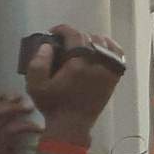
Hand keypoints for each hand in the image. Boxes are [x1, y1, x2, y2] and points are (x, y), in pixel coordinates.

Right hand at [26, 24, 123, 146]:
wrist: (73, 125)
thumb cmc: (53, 105)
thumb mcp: (35, 85)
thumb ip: (38, 62)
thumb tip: (48, 45)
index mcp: (78, 64)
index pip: (74, 35)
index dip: (62, 29)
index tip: (53, 32)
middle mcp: (97, 64)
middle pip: (89, 38)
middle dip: (74, 37)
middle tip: (63, 44)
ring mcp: (109, 70)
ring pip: (105, 44)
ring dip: (92, 41)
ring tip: (80, 47)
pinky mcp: (114, 77)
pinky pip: (117, 55)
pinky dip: (110, 48)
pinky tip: (100, 49)